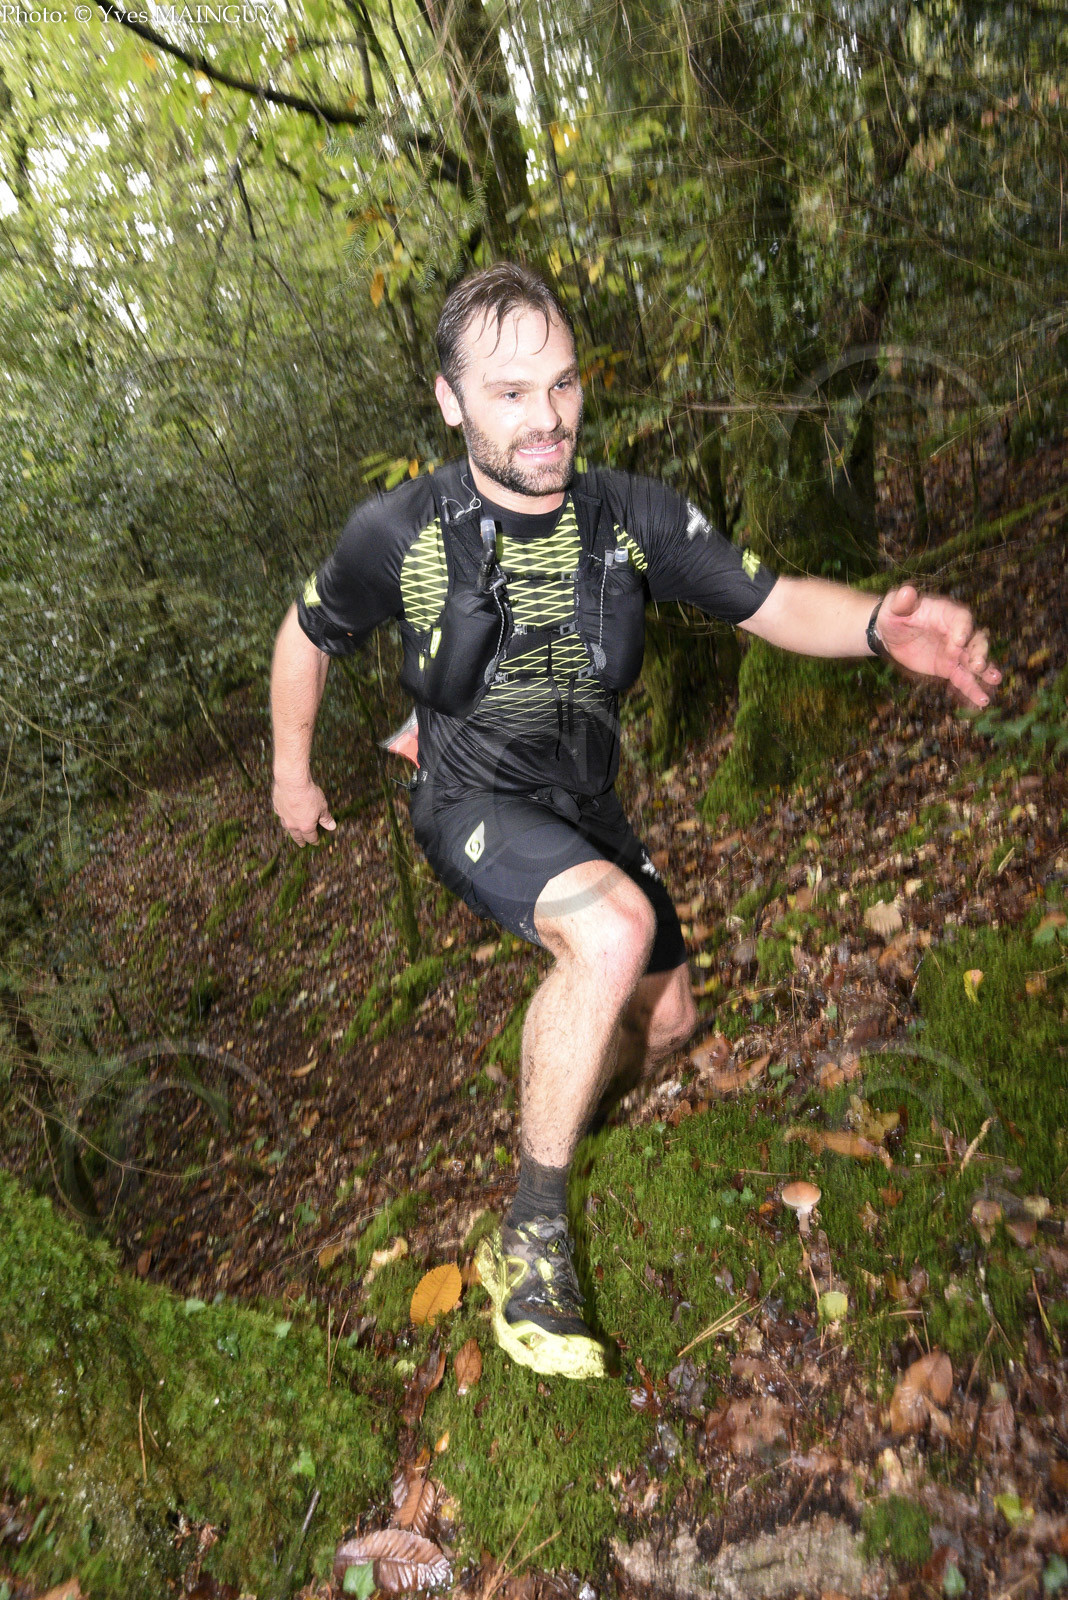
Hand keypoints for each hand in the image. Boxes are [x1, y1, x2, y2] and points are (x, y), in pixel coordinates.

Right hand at [272, 776, 335, 845]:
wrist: (292, 783)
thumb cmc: (310, 795)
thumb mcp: (322, 807)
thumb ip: (326, 819)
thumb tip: (332, 827)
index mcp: (306, 826)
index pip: (311, 837)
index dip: (314, 840)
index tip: (315, 843)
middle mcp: (293, 825)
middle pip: (297, 836)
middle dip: (301, 841)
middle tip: (302, 845)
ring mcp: (284, 816)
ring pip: (287, 827)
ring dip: (290, 831)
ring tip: (292, 832)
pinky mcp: (277, 807)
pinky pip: (280, 815)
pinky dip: (283, 816)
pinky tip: (284, 815)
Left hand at [876, 585, 1000, 707]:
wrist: (890, 633)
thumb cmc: (894, 614)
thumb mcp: (894, 606)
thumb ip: (902, 601)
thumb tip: (907, 591)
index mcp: (946, 613)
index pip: (961, 618)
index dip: (962, 629)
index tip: (958, 642)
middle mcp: (957, 632)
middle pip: (976, 640)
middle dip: (979, 652)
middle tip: (977, 665)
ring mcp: (955, 651)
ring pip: (974, 660)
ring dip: (985, 670)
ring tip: (993, 680)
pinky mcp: (949, 667)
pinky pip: (963, 678)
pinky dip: (973, 689)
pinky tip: (982, 700)